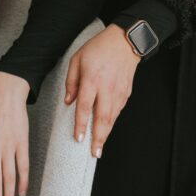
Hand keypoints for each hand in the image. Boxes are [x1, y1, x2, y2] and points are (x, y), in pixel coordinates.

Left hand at [64, 24, 138, 157]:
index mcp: (92, 79)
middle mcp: (106, 88)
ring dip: (106, 134)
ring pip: (112, 118)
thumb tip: (68, 102)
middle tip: (94, 153)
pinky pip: (118, 111)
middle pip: (102, 118)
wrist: (124, 42)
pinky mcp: (126, 93)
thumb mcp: (77, 59)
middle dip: (98, 137)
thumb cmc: (98, 48)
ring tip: (99, 148)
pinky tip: (106, 130)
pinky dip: (112, 122)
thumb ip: (71, 81)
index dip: (81, 124)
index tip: (78, 138)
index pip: (85, 106)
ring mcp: (118, 92)